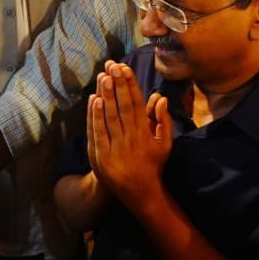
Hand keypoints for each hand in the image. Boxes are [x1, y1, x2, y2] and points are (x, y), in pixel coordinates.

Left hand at [86, 62, 169, 199]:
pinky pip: (98, 133)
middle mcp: (131, 139)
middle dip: (118, 85)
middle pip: (123, 107)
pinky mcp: (102, 157)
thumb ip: (163, 120)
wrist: (141, 194)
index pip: (137, 104)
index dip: (131, 85)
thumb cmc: (153, 165)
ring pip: (110, 117)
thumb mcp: (164, 144)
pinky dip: (95, 117)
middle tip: (112, 66)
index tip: (125, 69)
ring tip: (103, 77)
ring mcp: (116, 148)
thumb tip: (161, 97)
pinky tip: (94, 100)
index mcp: (145, 134)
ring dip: (106, 96)